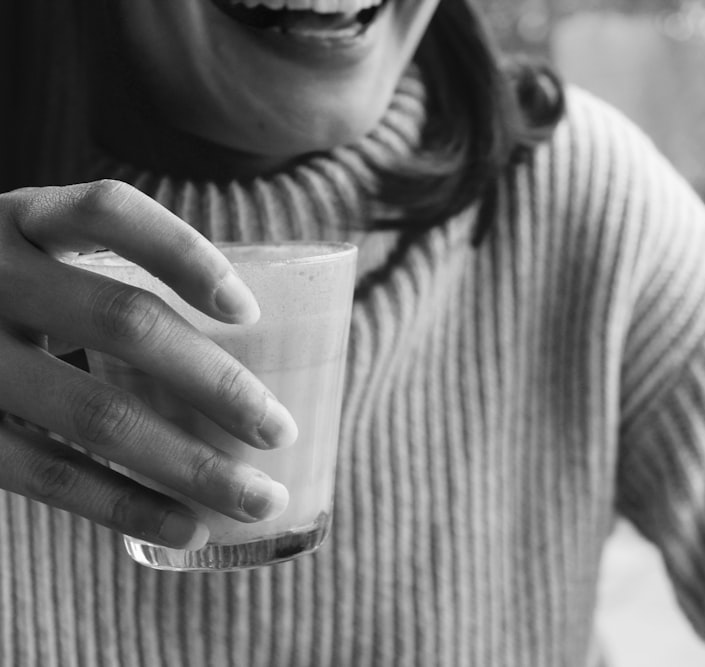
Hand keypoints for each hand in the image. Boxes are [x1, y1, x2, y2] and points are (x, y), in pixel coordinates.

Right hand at [0, 180, 296, 549]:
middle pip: (123, 322)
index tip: (247, 310)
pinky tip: (188, 525)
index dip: (184, 255)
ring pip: (96, 413)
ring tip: (259, 499)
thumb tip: (248, 339)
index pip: (109, 212)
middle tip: (280, 430)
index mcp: (25, 222)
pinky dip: (128, 505)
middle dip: (218, 382)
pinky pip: (49, 474)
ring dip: (192, 464)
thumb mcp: (35, 261)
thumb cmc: (4, 300)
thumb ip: (106, 279)